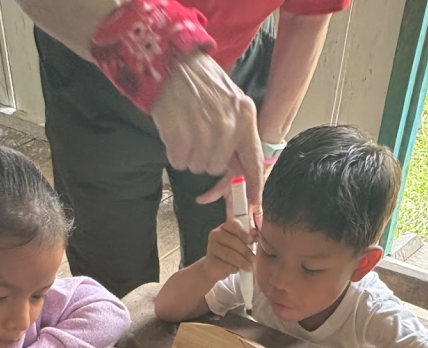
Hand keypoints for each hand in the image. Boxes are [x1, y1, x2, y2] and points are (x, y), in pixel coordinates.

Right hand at [152, 51, 263, 214]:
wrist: (173, 63)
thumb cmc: (203, 83)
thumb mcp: (231, 102)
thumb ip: (238, 133)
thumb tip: (238, 167)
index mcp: (245, 119)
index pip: (254, 162)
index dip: (254, 187)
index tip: (254, 204)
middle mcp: (228, 128)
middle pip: (217, 168)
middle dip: (206, 158)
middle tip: (199, 136)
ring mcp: (203, 133)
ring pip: (198, 167)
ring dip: (189, 154)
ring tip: (187, 128)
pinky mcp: (181, 137)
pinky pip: (179, 161)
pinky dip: (175, 151)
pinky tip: (175, 130)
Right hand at [203, 219, 255, 281]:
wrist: (214, 267)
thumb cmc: (229, 252)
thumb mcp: (239, 242)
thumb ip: (248, 237)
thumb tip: (257, 236)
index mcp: (224, 227)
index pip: (234, 225)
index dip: (244, 233)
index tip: (251, 241)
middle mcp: (215, 234)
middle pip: (234, 241)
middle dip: (246, 251)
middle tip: (254, 259)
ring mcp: (211, 247)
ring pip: (230, 254)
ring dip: (242, 262)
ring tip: (249, 267)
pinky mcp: (210, 260)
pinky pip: (225, 264)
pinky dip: (233, 268)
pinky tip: (237, 270)